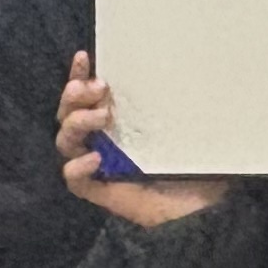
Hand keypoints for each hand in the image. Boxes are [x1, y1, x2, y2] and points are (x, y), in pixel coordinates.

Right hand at [58, 52, 230, 229]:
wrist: (203, 210)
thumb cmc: (198, 167)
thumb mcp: (190, 127)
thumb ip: (183, 103)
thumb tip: (194, 69)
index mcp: (119, 122)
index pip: (88, 95)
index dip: (80, 75)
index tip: (85, 57)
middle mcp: (104, 141)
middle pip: (67, 114)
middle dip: (75, 96)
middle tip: (101, 88)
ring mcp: (99, 167)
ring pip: (65, 141)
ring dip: (77, 123)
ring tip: (103, 117)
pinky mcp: (100, 191)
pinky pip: (73, 179)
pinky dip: (78, 167)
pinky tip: (96, 160)